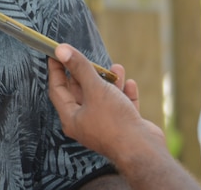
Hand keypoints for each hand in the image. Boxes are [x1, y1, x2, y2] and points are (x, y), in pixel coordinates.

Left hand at [47, 43, 163, 160]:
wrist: (144, 151)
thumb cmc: (115, 122)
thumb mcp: (95, 89)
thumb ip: (79, 68)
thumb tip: (61, 50)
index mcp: (72, 118)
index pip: (57, 89)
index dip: (56, 70)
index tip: (56, 53)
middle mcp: (85, 123)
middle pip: (80, 92)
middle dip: (86, 73)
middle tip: (88, 58)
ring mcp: (105, 126)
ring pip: (103, 98)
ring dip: (109, 82)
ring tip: (116, 67)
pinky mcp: (124, 128)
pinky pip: (121, 106)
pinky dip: (124, 94)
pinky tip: (130, 84)